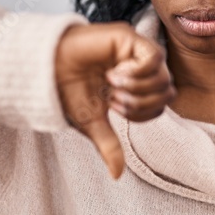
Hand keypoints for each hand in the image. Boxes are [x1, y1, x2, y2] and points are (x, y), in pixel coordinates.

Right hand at [54, 21, 176, 178]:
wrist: (46, 67)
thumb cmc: (67, 91)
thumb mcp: (92, 123)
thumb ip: (109, 147)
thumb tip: (117, 176)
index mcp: (135, 88)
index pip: (160, 105)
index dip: (142, 113)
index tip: (113, 107)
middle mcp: (140, 70)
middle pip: (168, 92)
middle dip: (142, 103)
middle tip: (114, 99)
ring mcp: (136, 52)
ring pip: (164, 76)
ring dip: (138, 88)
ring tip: (111, 84)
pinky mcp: (130, 38)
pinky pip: (155, 58)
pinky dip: (138, 71)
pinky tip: (116, 71)